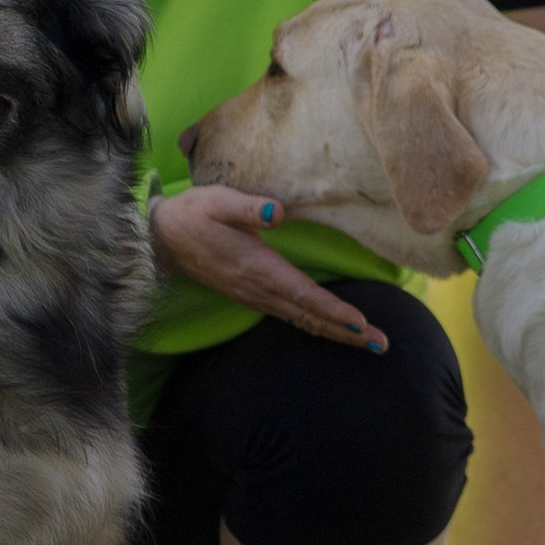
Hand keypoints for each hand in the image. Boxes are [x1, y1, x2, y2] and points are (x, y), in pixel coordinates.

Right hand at [148, 186, 387, 351]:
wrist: (163, 238)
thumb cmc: (195, 214)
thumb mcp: (218, 201)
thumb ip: (249, 207)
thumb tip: (277, 211)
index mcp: (257, 268)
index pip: (304, 294)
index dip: (333, 310)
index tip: (360, 323)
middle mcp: (260, 289)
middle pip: (310, 316)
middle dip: (346, 330)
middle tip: (381, 344)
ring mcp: (256, 297)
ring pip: (303, 320)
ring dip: (335, 333)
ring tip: (368, 342)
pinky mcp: (253, 297)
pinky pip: (292, 317)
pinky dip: (316, 326)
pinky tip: (334, 331)